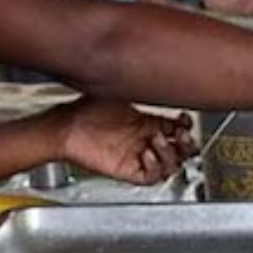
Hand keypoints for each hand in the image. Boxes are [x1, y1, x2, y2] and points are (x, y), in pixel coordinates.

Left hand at [57, 100, 194, 184]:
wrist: (66, 127)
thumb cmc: (85, 110)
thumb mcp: (119, 93)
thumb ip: (138, 88)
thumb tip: (155, 76)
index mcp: (145, 123)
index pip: (176, 129)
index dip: (185, 126)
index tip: (185, 119)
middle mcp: (143, 140)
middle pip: (179, 150)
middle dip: (187, 144)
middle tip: (183, 136)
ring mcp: (136, 156)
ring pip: (169, 166)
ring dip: (170, 155)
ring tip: (159, 140)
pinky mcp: (127, 170)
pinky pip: (150, 177)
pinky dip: (155, 167)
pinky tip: (147, 153)